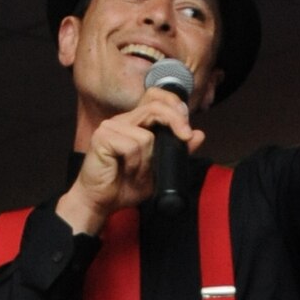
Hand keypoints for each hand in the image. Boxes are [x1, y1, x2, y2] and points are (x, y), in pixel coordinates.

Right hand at [56, 87, 204, 234]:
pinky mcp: (103, 138)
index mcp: (134, 123)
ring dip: (147, 161)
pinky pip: (132, 146)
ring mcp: (111, 127)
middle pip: (155, 107)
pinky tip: (126, 172)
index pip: (154, 97)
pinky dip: (134, 164)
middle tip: (184, 137)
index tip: (186, 126)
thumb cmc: (124, 186)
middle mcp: (122, 121)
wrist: (101, 203)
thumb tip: (198, 135)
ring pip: (146, 136)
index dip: (173, 104)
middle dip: (175, 121)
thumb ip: (177, 151)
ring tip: (137, 174)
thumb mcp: (158, 169)